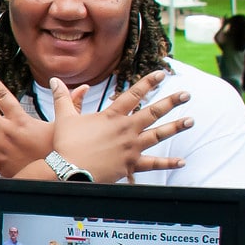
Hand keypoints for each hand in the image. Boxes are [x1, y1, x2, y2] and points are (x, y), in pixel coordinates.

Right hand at [47, 71, 193, 181]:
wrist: (68, 170)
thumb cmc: (65, 144)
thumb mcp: (64, 118)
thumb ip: (63, 98)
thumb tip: (54, 80)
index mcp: (111, 117)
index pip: (133, 95)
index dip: (148, 83)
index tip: (161, 74)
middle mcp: (126, 129)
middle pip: (153, 112)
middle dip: (171, 102)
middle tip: (186, 94)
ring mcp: (131, 147)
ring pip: (158, 135)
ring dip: (176, 127)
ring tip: (190, 121)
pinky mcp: (130, 164)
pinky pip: (153, 163)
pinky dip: (168, 163)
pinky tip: (182, 161)